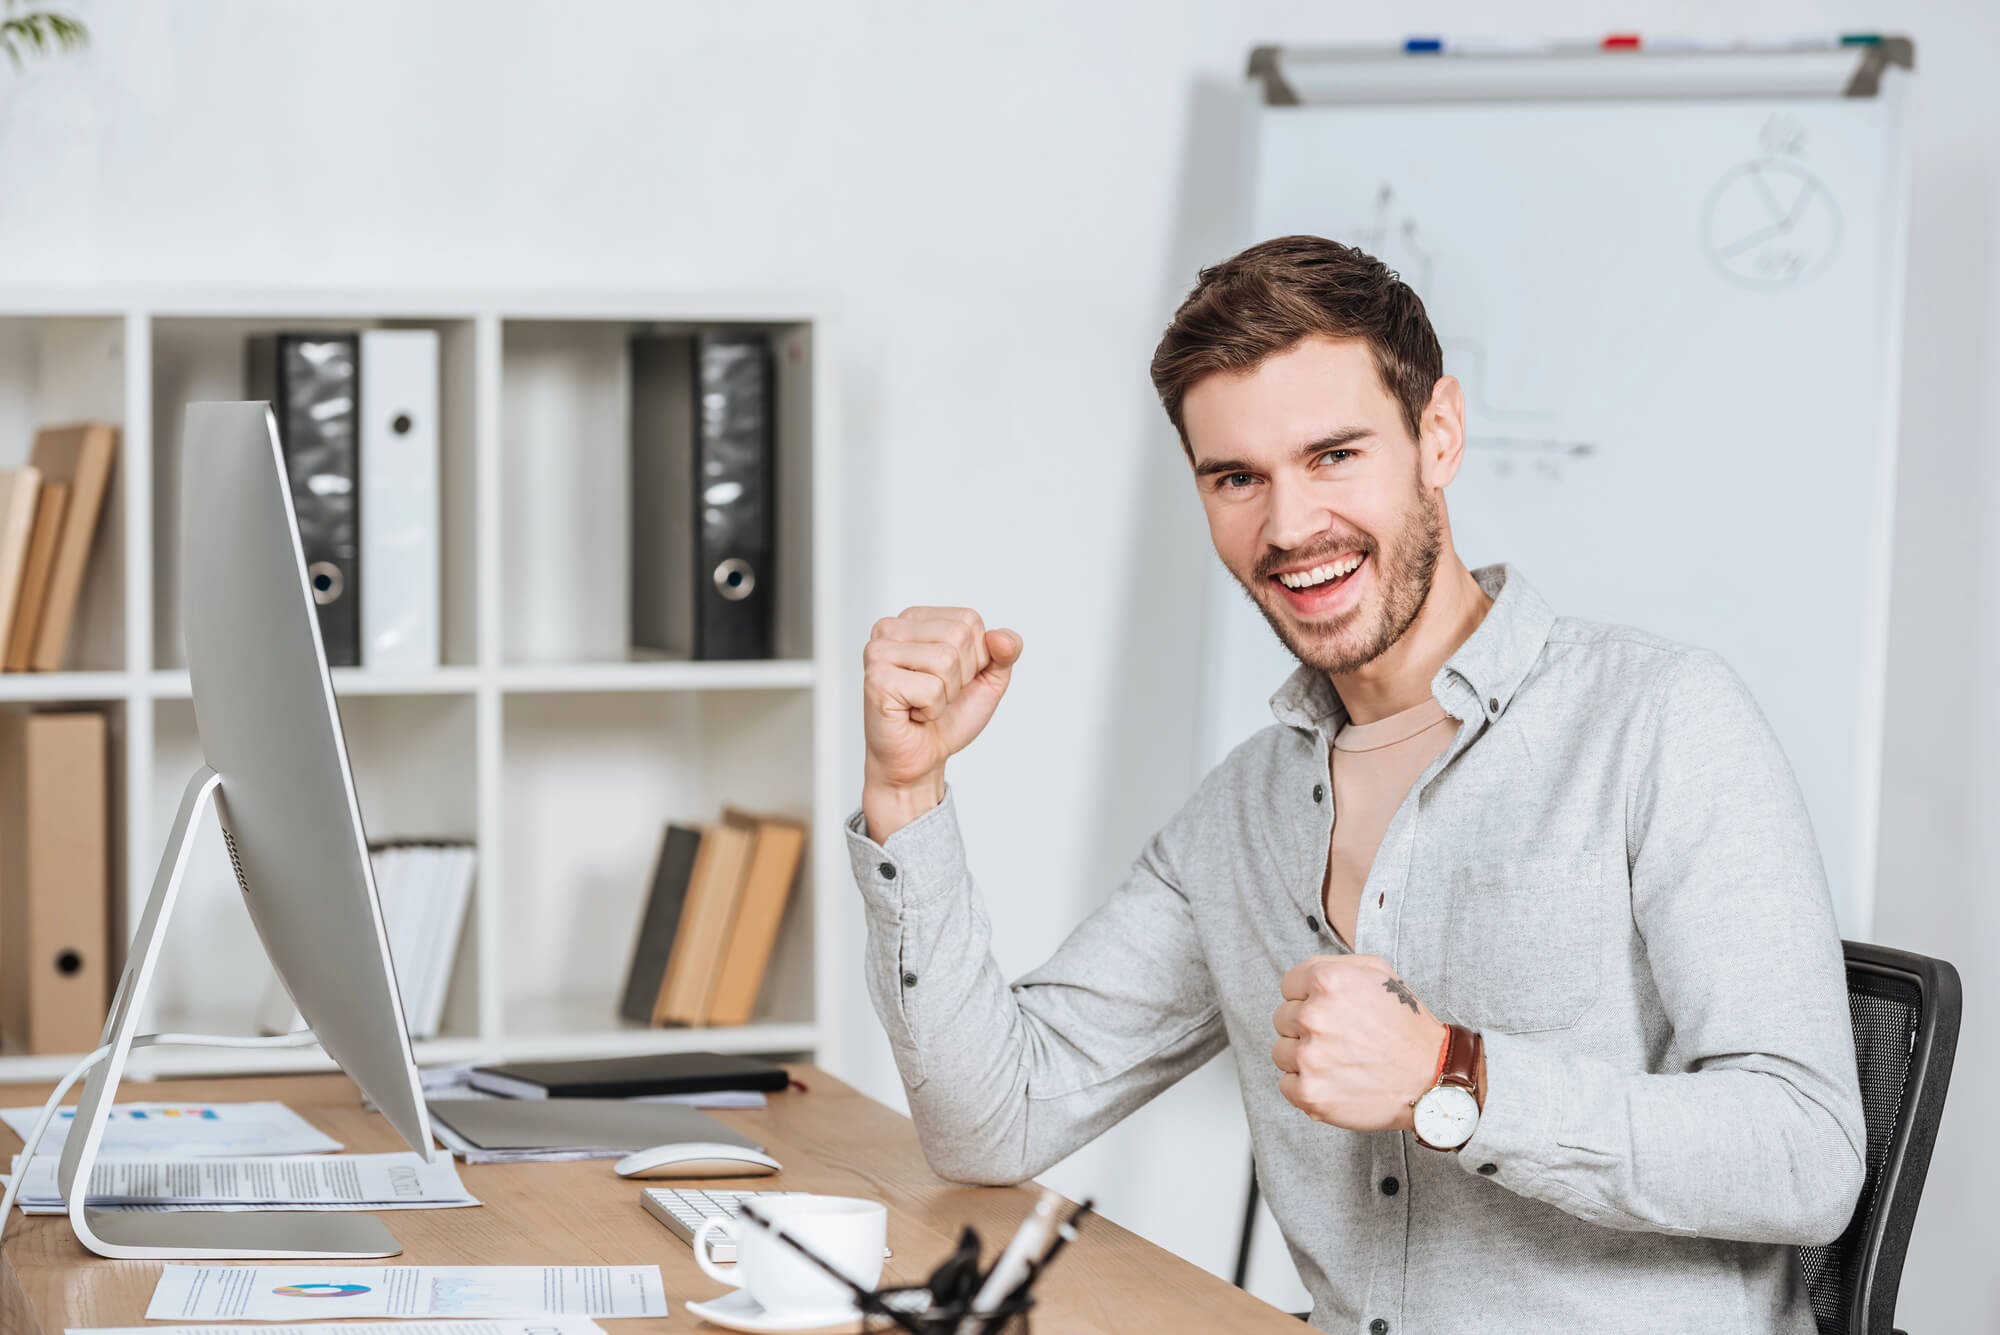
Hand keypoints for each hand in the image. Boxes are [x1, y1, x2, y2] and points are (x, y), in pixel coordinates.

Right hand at [861, 607, 1023, 838]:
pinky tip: (911, 713)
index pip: (969, 620)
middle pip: (958, 636)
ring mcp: (878, 652)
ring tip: (923, 703)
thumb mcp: (988, 678)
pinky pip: (930, 689)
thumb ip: (1006, 650)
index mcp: (916, 618)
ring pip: (945, 661)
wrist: (919, 759)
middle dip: (960, 677)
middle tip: (935, 694)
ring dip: (945, 695)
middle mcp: (891, 628)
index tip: (950, 677)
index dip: (975, 657)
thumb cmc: (948, 717)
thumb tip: (1000, 638)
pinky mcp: (876, 680)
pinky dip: (931, 710)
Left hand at [1271, 954, 1444, 1131]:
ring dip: (1304, 1057)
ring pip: (1281, 1052)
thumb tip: (1303, 977)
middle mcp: (1314, 1016)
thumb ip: (1334, 965)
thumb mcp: (1378, 972)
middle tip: (1340, 1038)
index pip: (1288, 985)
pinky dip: (1306, 1086)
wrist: (1432, 1077)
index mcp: (1327, 981)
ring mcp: (1310, 1057)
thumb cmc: (1406, 1025)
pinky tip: (1334, 1081)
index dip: (1308, 998)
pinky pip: (1286, 1085)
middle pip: (1282, 1019)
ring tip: (1340, 1061)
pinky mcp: (1310, 1093)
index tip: (1330, 1012)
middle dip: (1306, 1027)